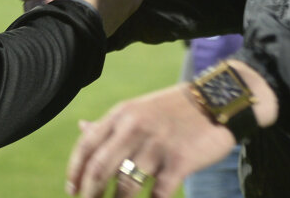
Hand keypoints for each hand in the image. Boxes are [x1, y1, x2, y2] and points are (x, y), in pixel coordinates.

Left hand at [66, 62, 278, 197]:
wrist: (217, 101)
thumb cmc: (172, 109)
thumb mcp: (137, 109)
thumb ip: (110, 123)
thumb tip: (81, 128)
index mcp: (120, 114)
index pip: (86, 145)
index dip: (74, 171)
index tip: (71, 190)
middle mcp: (134, 128)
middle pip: (100, 168)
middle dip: (90, 194)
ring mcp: (157, 145)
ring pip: (126, 186)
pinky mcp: (179, 162)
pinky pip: (157, 194)